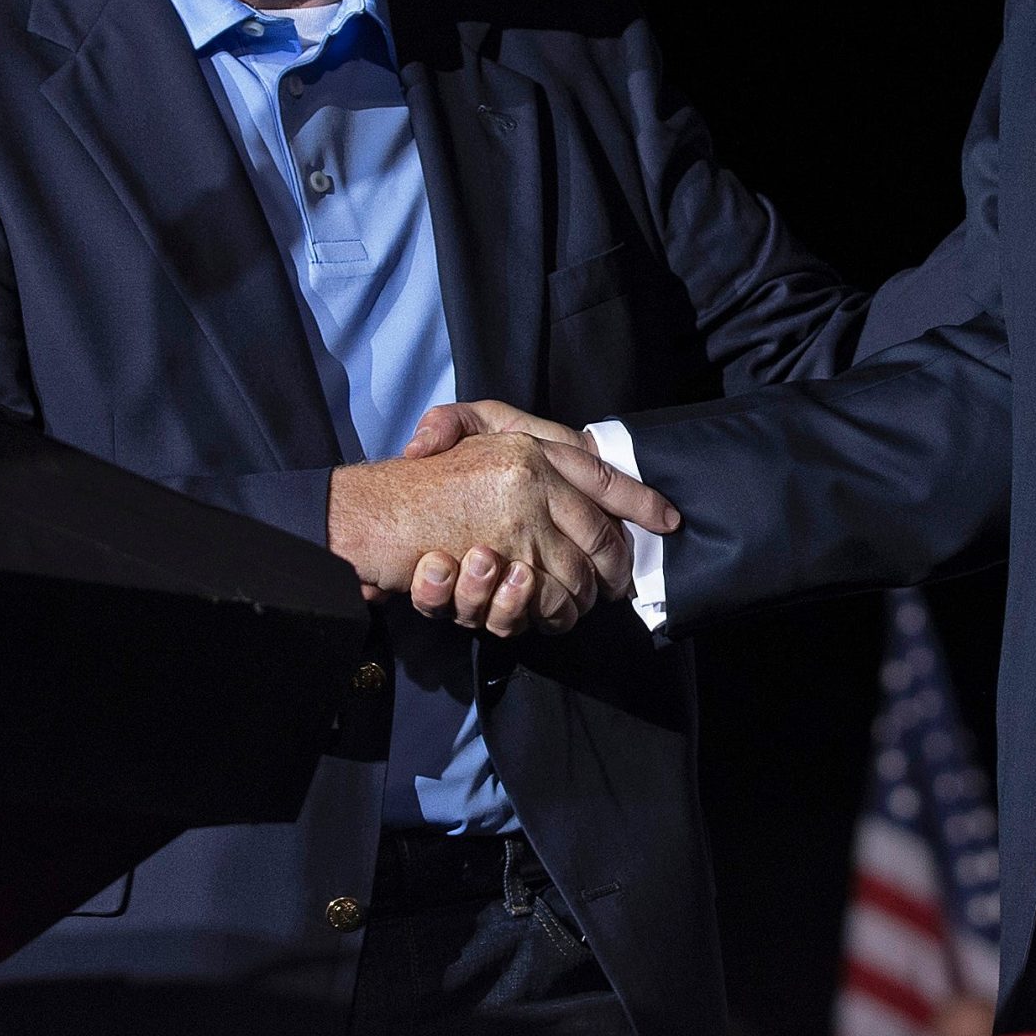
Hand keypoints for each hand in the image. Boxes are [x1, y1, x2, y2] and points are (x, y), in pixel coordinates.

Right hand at [327, 419, 673, 636]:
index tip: (669, 520)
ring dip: (577, 599)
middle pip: (600, 535)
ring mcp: (518, 524)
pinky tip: (543, 609)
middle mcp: (531, 480)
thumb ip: (498, 424)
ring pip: (576, 574)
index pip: (604, 477)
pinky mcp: (500, 563)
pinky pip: (544, 598)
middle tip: (613, 587)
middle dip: (614, 568)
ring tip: (574, 605)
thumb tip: (580, 448)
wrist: (367, 513)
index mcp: (530, 449)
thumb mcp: (462, 430)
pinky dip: (547, 612)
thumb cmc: (418, 477)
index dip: (641, 502)